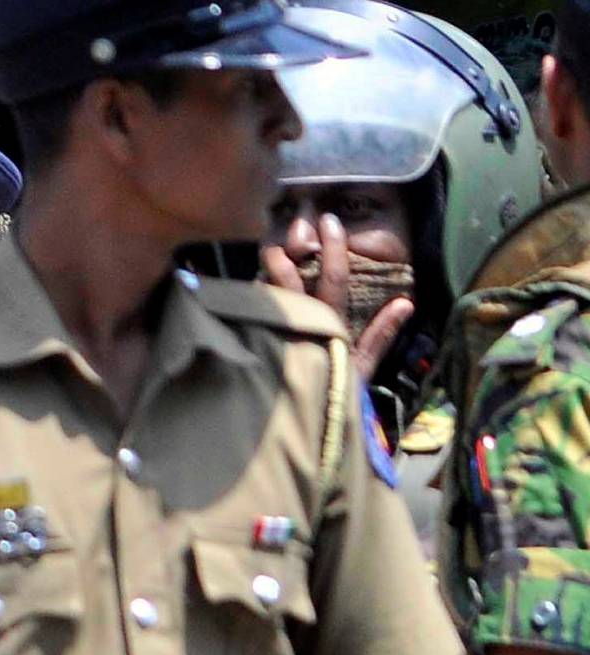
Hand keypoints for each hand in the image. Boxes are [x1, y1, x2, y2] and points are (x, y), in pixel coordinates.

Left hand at [261, 214, 412, 386]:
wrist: (311, 432)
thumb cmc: (338, 395)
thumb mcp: (362, 366)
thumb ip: (380, 334)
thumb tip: (405, 303)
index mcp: (331, 328)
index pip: (334, 280)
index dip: (334, 249)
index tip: (331, 222)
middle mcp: (302, 330)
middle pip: (289, 286)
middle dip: (282, 260)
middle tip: (279, 241)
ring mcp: (277, 341)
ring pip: (267, 302)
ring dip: (263, 281)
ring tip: (264, 260)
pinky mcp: (258, 354)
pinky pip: (251, 323)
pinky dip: (252, 307)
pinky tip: (249, 295)